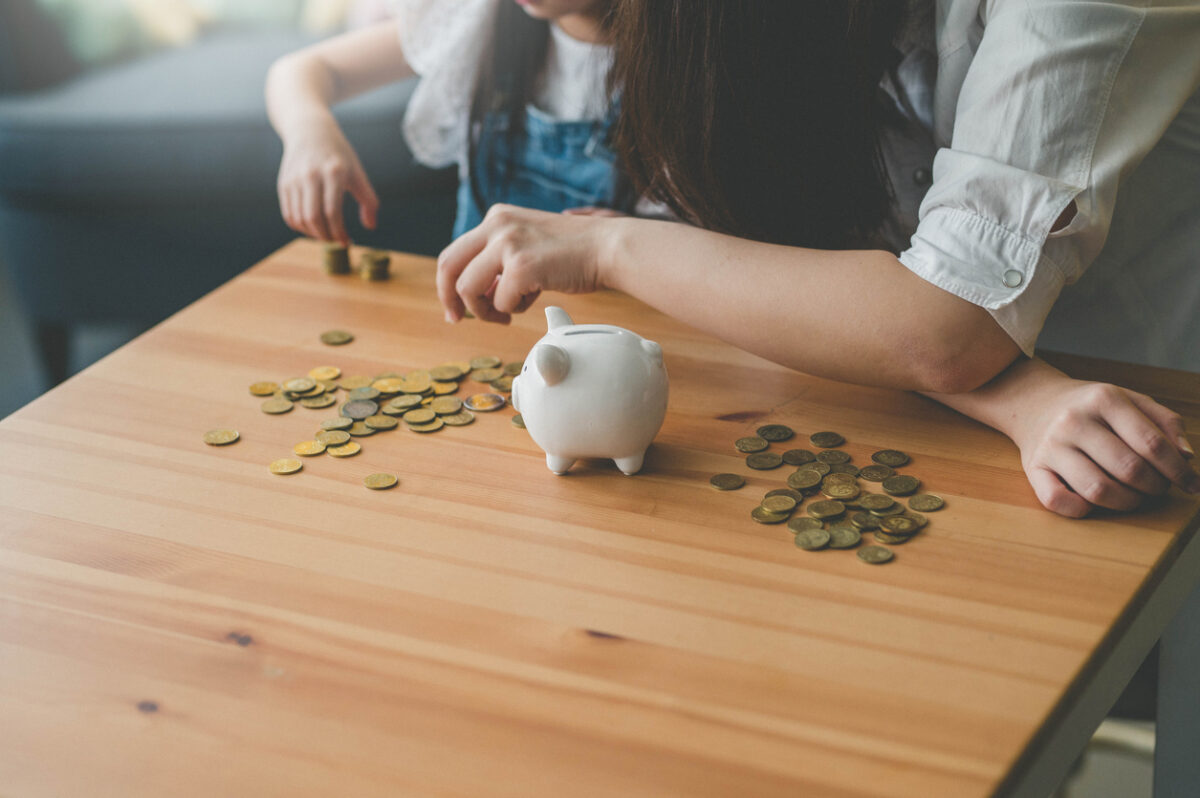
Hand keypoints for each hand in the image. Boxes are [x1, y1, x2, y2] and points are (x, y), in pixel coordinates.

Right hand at [277, 120, 377, 245]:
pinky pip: (289, 214)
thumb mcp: (358, 172)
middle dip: (326, 236)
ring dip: (313, 234)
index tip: (346, 242)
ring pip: (299, 219)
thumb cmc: (338, 155)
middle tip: (335, 241)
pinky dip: (300, 227)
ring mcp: (294, 180)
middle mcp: (310, 175)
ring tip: (326, 235)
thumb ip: (368, 200)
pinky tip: (313, 228)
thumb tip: (370, 226)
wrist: (310, 130)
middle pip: (313, 217)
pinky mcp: (284, 184)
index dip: (339, 232)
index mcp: (333, 172)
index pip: (333, 211)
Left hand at [436, 204, 619, 323]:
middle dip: (450, 299)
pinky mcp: (521, 266)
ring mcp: (507, 244)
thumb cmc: (574, 253)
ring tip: (506, 314)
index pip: (454, 252)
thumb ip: (500, 259)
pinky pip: (501, 302)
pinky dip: (514, 310)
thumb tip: (478, 292)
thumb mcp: (528, 243)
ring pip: (468, 288)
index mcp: (497, 218)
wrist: (608, 248)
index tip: (456, 307)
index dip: (448, 284)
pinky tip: (533, 300)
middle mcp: (497, 225)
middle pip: (448, 267)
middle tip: (458, 319)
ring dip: (484, 310)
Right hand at [1010, 381, 1197, 516]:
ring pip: (1098, 490)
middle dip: (1154, 487)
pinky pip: (1057, 500)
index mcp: (1104, 399)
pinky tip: (1092, 503)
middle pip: (1129, 469)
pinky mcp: (1033, 468)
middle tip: (1157, 488)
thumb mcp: (1131, 400)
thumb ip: (1165, 423)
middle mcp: (1074, 421)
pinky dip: (1080, 510)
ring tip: (1133, 496)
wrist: (1035, 402)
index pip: (1152, 444)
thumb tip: (1186, 458)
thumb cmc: (1092, 408)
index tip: (1191, 485)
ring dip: (1126, 502)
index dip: (1178, 471)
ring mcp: (1051, 446)